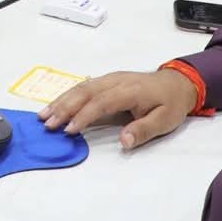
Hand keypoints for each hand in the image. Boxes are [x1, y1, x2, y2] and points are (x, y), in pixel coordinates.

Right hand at [38, 68, 198, 151]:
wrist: (178, 83)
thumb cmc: (170, 104)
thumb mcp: (165, 120)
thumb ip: (143, 130)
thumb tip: (124, 141)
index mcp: (130, 90)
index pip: (102, 102)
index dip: (84, 116)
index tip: (69, 130)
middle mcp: (116, 81)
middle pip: (85, 92)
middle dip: (64, 107)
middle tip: (47, 123)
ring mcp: (110, 79)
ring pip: (81, 87)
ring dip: (61, 100)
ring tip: (44, 114)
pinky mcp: (107, 81)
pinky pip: (84, 87)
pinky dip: (67, 96)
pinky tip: (55, 105)